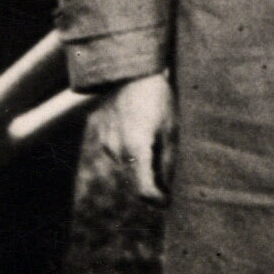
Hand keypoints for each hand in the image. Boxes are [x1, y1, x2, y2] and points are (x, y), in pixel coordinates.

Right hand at [82, 71, 176, 201]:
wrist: (132, 71)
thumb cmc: (159, 99)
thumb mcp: (171, 130)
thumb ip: (168, 162)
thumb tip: (168, 187)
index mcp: (137, 149)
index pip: (144, 190)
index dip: (157, 200)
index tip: (168, 202)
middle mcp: (117, 149)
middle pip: (134, 180)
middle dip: (151, 183)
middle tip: (168, 179)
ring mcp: (107, 142)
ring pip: (126, 167)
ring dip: (140, 167)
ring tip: (156, 147)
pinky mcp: (102, 135)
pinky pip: (118, 153)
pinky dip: (130, 153)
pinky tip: (141, 133)